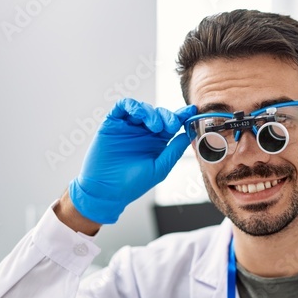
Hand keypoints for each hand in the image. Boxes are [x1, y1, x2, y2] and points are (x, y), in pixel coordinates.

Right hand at [69, 98, 196, 224]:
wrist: (105, 191)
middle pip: (159, 114)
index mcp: (156, 142)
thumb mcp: (158, 169)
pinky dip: (132, 106)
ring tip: (155, 127)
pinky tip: (138, 114)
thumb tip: (187, 135)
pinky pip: (122, 106)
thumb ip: (173, 151)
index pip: (171, 124)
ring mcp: (128, 127)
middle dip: (167, 116)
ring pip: (142, 108)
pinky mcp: (112, 123)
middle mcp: (143, 132)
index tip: (191, 111)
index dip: (182, 115)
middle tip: (171, 126)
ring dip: (151, 113)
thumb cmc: (132, 185)